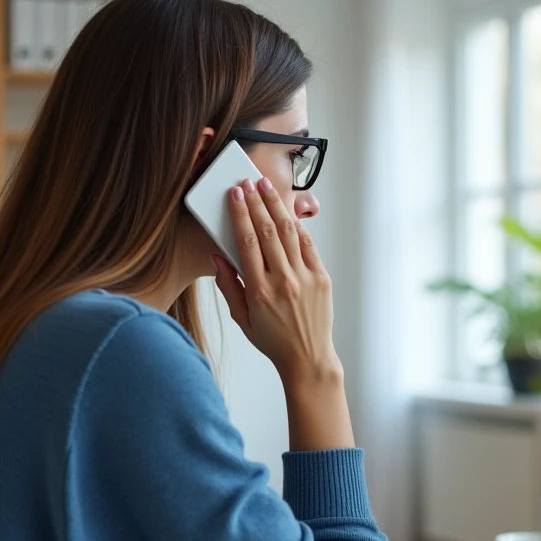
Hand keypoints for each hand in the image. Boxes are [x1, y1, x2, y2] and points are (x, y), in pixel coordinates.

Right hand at [213, 177, 339, 383]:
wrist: (308, 358)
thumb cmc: (273, 340)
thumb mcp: (242, 318)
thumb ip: (229, 286)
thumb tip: (218, 256)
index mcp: (259, 291)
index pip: (247, 242)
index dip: (240, 214)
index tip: (235, 195)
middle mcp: (283, 281)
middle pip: (267, 231)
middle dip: (257, 202)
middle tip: (248, 182)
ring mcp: (305, 278)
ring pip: (289, 233)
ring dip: (276, 206)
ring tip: (266, 188)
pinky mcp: (322, 278)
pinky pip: (308, 246)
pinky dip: (297, 227)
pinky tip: (287, 214)